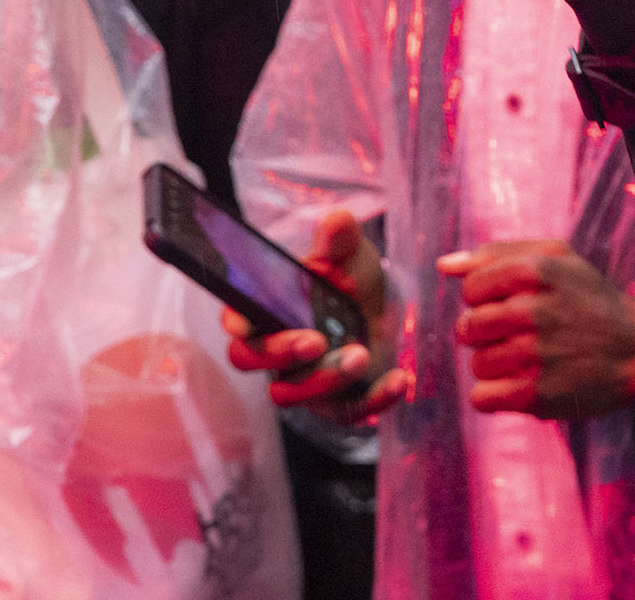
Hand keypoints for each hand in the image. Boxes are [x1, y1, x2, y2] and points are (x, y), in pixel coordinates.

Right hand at [221, 208, 409, 416]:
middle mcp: (272, 348)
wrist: (378, 306)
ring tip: (362, 355)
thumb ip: (339, 240)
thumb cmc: (347, 277)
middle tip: (318, 340)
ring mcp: (299, 378)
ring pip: (289, 394)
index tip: (247, 322)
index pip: (235, 319)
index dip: (237, 322)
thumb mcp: (348, 254)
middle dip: (281, 354)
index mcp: (265, 309)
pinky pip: (344, 413)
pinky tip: (399, 379)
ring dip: (324, 378)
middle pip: (251, 361)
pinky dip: (373, 400)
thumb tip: (337, 220)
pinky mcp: (333, 400)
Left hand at [439, 240, 634, 419]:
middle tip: (522, 335)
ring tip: (531, 359)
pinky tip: (524, 383)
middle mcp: (531, 310)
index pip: (470, 289)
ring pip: (475, 364)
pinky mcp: (535, 395)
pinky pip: (482, 398)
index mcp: (533, 271)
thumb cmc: (592, 300)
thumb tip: (444, 266)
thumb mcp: (557, 258)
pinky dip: (497, 395)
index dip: (488, 299)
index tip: (515, 305)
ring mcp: (533, 355)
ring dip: (496, 365)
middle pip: (467, 328)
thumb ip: (497, 254)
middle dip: (488, 334)